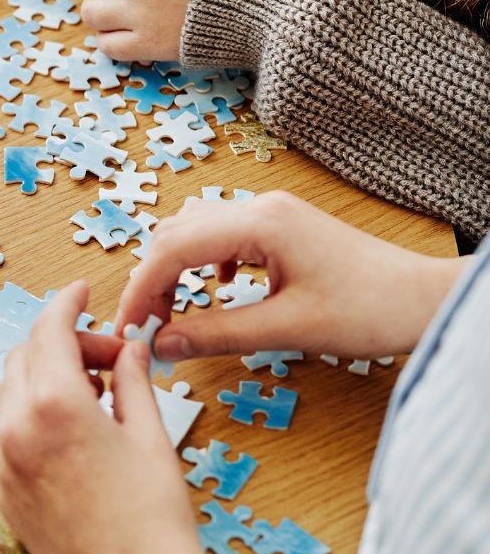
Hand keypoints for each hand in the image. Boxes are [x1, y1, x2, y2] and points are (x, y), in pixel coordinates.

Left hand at [0, 281, 206, 553]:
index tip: (79, 293)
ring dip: (31, 383)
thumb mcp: (150, 435)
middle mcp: (16, 427)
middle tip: (106, 365)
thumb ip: (132, 382)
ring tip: (78, 401)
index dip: (66, 304)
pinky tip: (41, 436)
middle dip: (63, 349)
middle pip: (24, 358)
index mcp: (56, 404)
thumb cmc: (154, 514)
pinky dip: (4, 427)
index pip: (49, 330)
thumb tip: (129, 347)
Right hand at [117, 191, 467, 363]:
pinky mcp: (281, 228)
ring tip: (170, 311)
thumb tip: (160, 345)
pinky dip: (200, 263)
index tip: (128, 328)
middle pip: (175, 233)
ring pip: (193, 229)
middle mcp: (260, 208)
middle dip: (150, 279)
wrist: (425, 301)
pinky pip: (219, 234)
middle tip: (146, 327)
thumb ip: (217, 334)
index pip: (171, 249)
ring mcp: (271, 214)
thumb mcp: (287, 329)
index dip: (140, 290)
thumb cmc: (371, 310)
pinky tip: (215, 290)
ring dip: (173, 268)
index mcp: (260, 224)